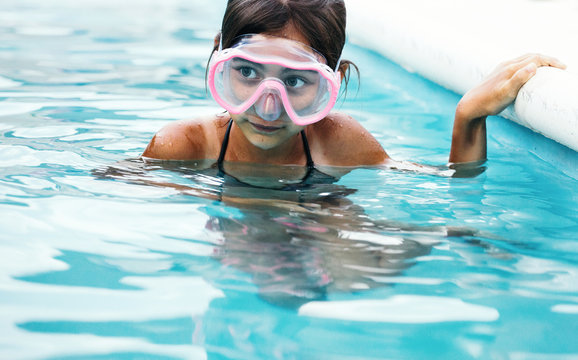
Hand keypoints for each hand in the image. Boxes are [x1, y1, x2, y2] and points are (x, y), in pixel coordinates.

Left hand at [449, 53, 565, 163]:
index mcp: (510, 68)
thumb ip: (519, 79)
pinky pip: (517, 64)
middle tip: (560, 67)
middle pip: (531, 56)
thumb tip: (534, 66)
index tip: (563, 68)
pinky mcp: (498, 74)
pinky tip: (529, 72)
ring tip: (548, 68)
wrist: (470, 106)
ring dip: (538, 60)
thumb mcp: (505, 93)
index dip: (551, 61)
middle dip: (547, 59)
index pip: (535, 59)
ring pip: (524, 59)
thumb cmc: (488, 103)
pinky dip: (528, 64)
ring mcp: (501, 69)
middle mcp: (506, 65)